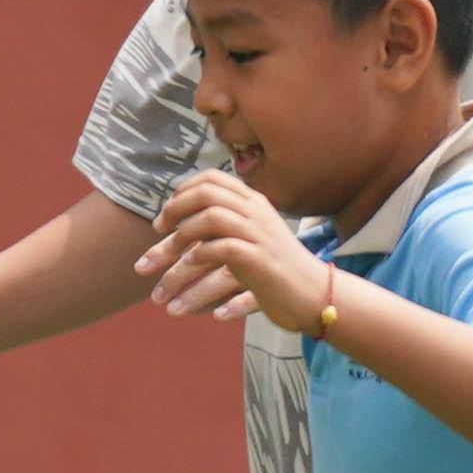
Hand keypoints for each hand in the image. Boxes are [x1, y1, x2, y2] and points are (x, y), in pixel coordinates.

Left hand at [140, 171, 332, 332]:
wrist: (315, 292)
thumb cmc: (276, 269)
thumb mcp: (251, 239)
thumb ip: (225, 227)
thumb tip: (183, 226)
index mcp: (253, 202)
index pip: (211, 180)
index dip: (181, 194)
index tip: (163, 220)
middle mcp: (255, 212)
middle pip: (205, 194)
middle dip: (173, 213)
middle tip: (157, 235)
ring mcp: (259, 234)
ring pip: (208, 221)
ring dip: (179, 245)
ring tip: (164, 270)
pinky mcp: (261, 260)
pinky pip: (222, 252)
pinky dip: (199, 265)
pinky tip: (189, 278)